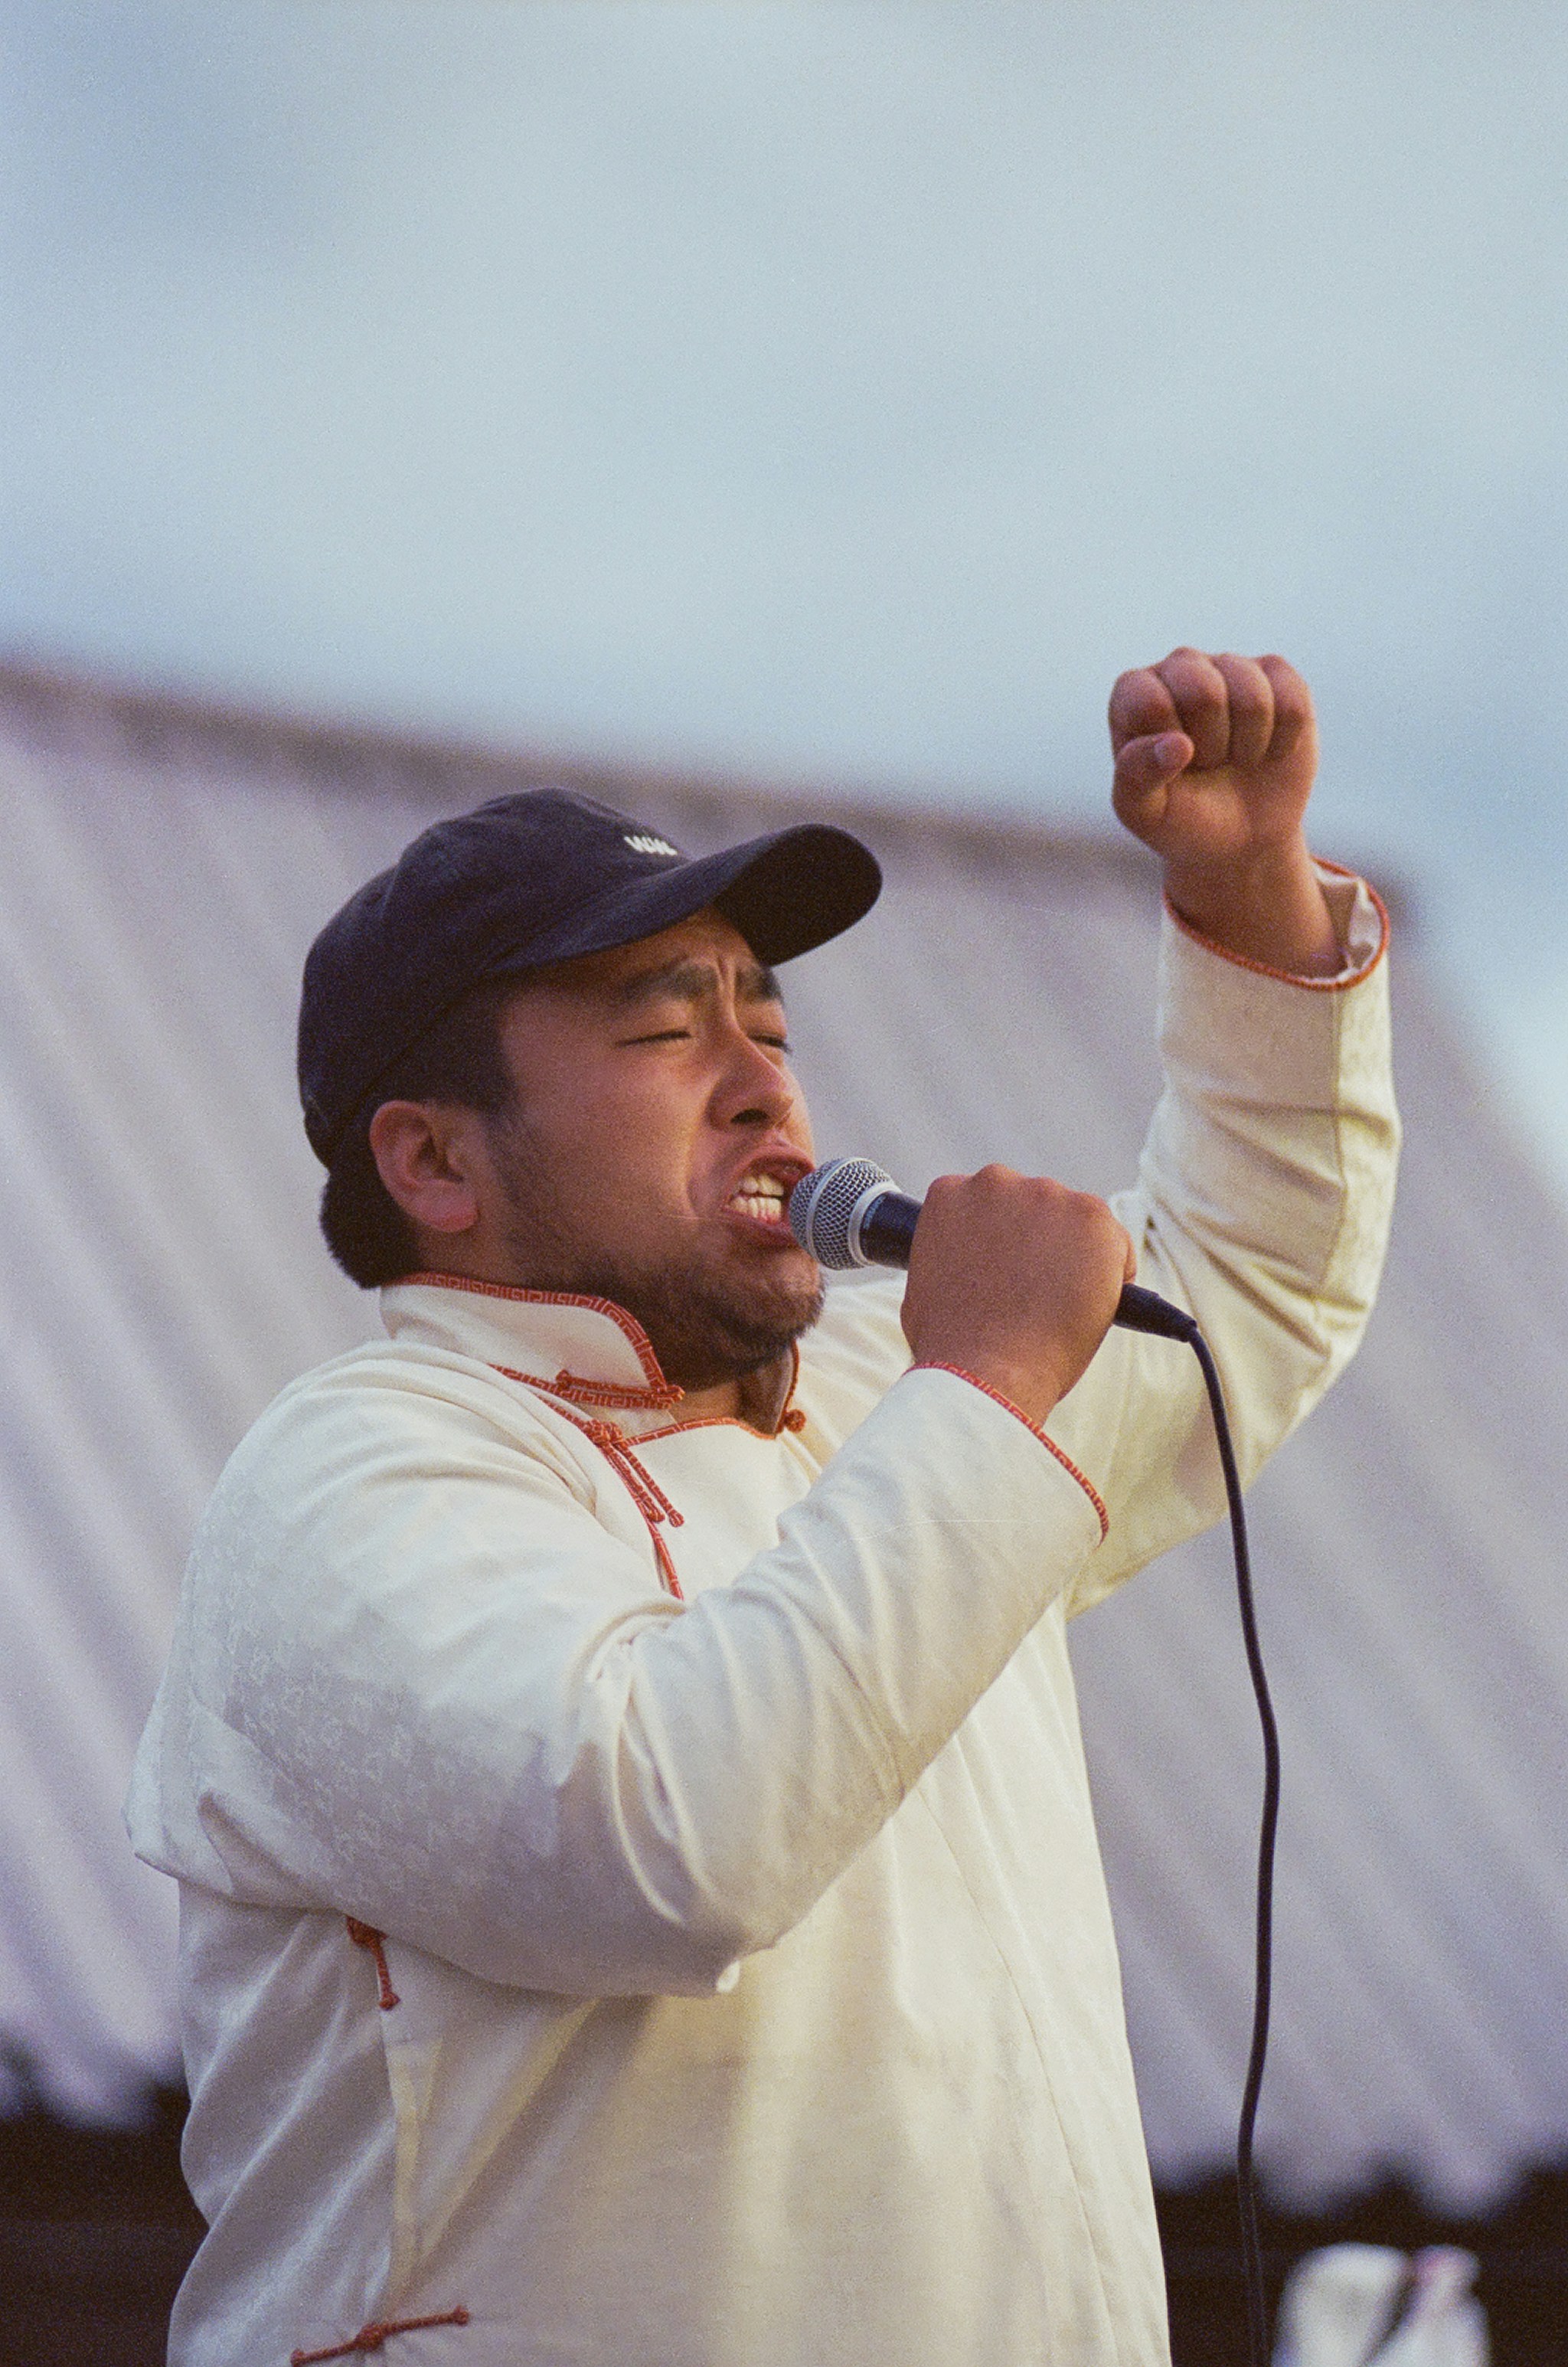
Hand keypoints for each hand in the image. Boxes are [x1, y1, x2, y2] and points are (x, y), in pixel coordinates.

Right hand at [900, 1166, 1134, 1427]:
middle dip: (1039, 1243)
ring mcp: (1045, 1195)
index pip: (988, 1206)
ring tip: (1061, 1307)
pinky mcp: (1091, 1216)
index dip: (1001, 1243)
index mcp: (950, 1194)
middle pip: (1034, 1207)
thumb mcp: (930, 1286)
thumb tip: (970, 1268)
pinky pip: (1113, 1242)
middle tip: (1037, 1294)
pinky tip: (1094, 1305)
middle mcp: (994, 1182)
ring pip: (1075, 1223)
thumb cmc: (953, 1346)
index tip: (1008, 1272)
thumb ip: (952, 1257)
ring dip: (1076, 1255)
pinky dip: (1113, 1273)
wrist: (987, 1371)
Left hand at [1108, 648, 1340, 974]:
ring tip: (1237, 764)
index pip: (1144, 691)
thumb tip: (1173, 744)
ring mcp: (1231, 671)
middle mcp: (1178, 672)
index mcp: (1134, 696)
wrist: (1239, 846)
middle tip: (1209, 771)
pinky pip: (1290, 686)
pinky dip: (1285, 730)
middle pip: (1199, 679)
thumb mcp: (1140, 815)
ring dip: (1248, 740)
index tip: (1174, 772)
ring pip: (1248, 682)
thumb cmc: (1179, 826)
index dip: (1164, 738)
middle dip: (1210, 741)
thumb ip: (1135, 777)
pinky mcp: (1280, 680)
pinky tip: (1269, 751)